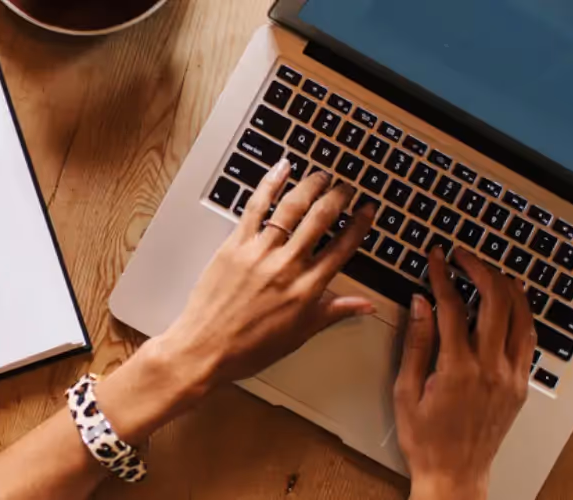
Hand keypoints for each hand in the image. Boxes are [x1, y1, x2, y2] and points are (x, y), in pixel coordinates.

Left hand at [159, 158, 377, 386]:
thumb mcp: (300, 334)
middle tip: (347, 187)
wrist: (205, 348)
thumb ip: (334, 312)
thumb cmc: (250, 347)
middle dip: (339, 197)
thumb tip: (366, 305)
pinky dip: (270, 183)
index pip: (343, 248)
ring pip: (292, 207)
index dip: (359, 225)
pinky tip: (282, 168)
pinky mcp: (235, 244)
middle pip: (321, 219)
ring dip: (311, 185)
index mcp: (307, 289)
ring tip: (323, 175)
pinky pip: (256, 207)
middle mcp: (287, 266)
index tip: (368, 210)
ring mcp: (260, 252)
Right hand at [395, 248, 535, 499]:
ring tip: (491, 271)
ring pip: (520, 317)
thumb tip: (421, 303)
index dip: (443, 276)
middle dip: (479, 270)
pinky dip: (521, 315)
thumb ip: (416, 343)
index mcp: (457, 370)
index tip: (436, 258)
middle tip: (463, 256)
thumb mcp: (406, 390)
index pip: (453, 308)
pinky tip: (512, 304)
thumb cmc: (426, 439)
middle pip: (494, 302)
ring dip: (507, 287)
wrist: (455, 475)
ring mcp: (511, 377)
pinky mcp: (520, 386)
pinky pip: (528, 340)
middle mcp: (490, 370)